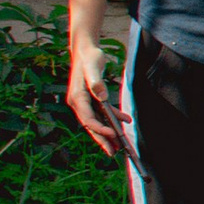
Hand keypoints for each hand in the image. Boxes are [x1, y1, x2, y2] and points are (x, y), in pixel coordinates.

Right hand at [65, 33, 118, 156]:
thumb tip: (101, 96)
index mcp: (77, 98)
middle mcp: (78, 103)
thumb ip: (96, 81)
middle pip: (91, 125)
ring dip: (108, 133)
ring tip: (120, 146)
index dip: (99, 128)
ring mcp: (84, 102)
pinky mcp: (91, 99)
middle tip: (113, 153)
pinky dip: (113, 118)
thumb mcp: (94, 67)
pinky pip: (102, 113)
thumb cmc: (90, 57)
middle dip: (102, 139)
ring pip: (96, 122)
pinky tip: (125, 121)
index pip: (88, 119)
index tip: (112, 135)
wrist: (86, 50)